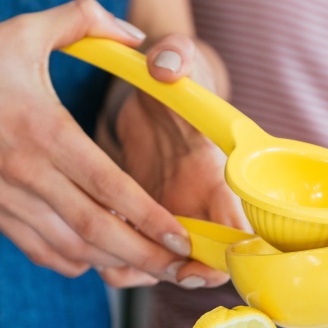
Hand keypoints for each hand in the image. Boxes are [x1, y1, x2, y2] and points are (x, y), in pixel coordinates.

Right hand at [0, 0, 197, 286]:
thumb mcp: (24, 30)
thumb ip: (85, 19)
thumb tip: (138, 34)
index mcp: (43, 131)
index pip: (109, 187)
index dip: (150, 217)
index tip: (183, 237)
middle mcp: (27, 173)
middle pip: (97, 231)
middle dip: (145, 256)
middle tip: (181, 270)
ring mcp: (6, 199)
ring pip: (70, 248)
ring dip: (113, 264)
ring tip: (150, 270)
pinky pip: (39, 250)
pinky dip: (72, 262)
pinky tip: (96, 259)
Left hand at [109, 33, 238, 288]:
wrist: (156, 88)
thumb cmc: (173, 72)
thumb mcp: (178, 56)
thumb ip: (178, 55)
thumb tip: (167, 64)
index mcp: (214, 168)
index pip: (236, 216)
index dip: (230, 246)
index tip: (212, 261)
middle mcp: (198, 200)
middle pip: (203, 257)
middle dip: (184, 271)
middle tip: (158, 272)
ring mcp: (169, 214)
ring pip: (162, 264)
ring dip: (141, 270)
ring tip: (114, 256)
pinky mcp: (141, 218)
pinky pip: (128, 256)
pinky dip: (112, 258)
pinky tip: (90, 239)